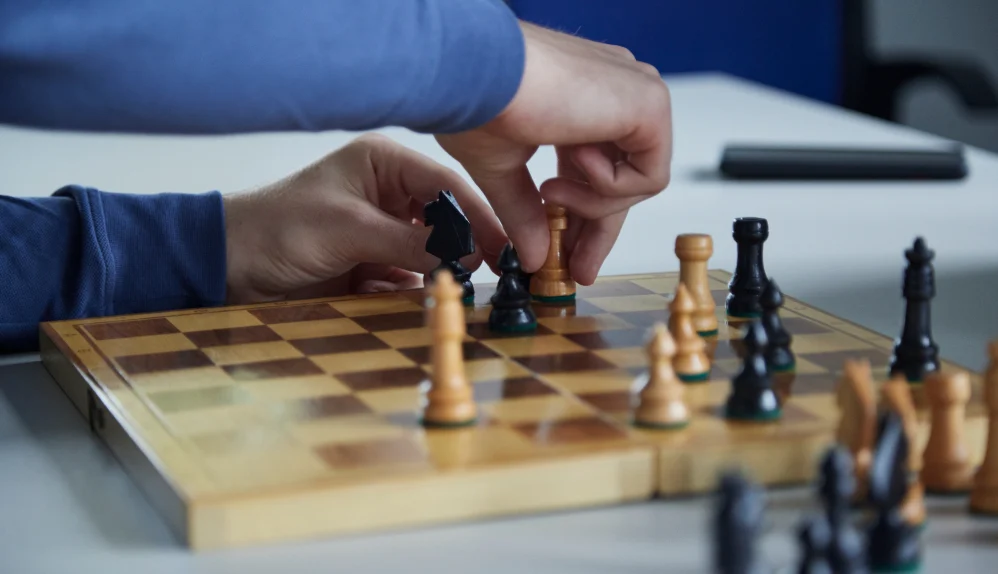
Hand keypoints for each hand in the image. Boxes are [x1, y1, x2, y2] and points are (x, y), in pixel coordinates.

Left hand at [222, 134, 506, 303]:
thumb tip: (470, 256)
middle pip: (445, 223)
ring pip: (430, 257)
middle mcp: (388, 196)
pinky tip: (418, 306)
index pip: (447, 186)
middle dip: (461, 249)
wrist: (226, 268)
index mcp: (384, 166)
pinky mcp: (370, 267)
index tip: (504, 245)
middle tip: (486, 276)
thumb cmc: (278, 229)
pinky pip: (407, 282)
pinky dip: (413, 295)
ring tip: (452, 296)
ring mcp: (380, 234)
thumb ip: (412, 242)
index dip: (479, 215)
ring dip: (438, 278)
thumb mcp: (350, 229)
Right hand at [436, 21, 671, 284]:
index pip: (598, 169)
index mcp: (582, 98)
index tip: (568, 257)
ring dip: (592, 203)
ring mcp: (637, 94)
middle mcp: (615, 91)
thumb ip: (525, 212)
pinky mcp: (651, 103)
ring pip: (638, 181)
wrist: (475, 71)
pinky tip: (574, 160)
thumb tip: (533, 257)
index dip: (583, 217)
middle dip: (596, 229)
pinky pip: (650, 175)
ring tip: (549, 192)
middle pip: (623, 178)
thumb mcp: (501, 169)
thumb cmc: (475, 100)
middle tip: (577, 269)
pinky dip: (609, 186)